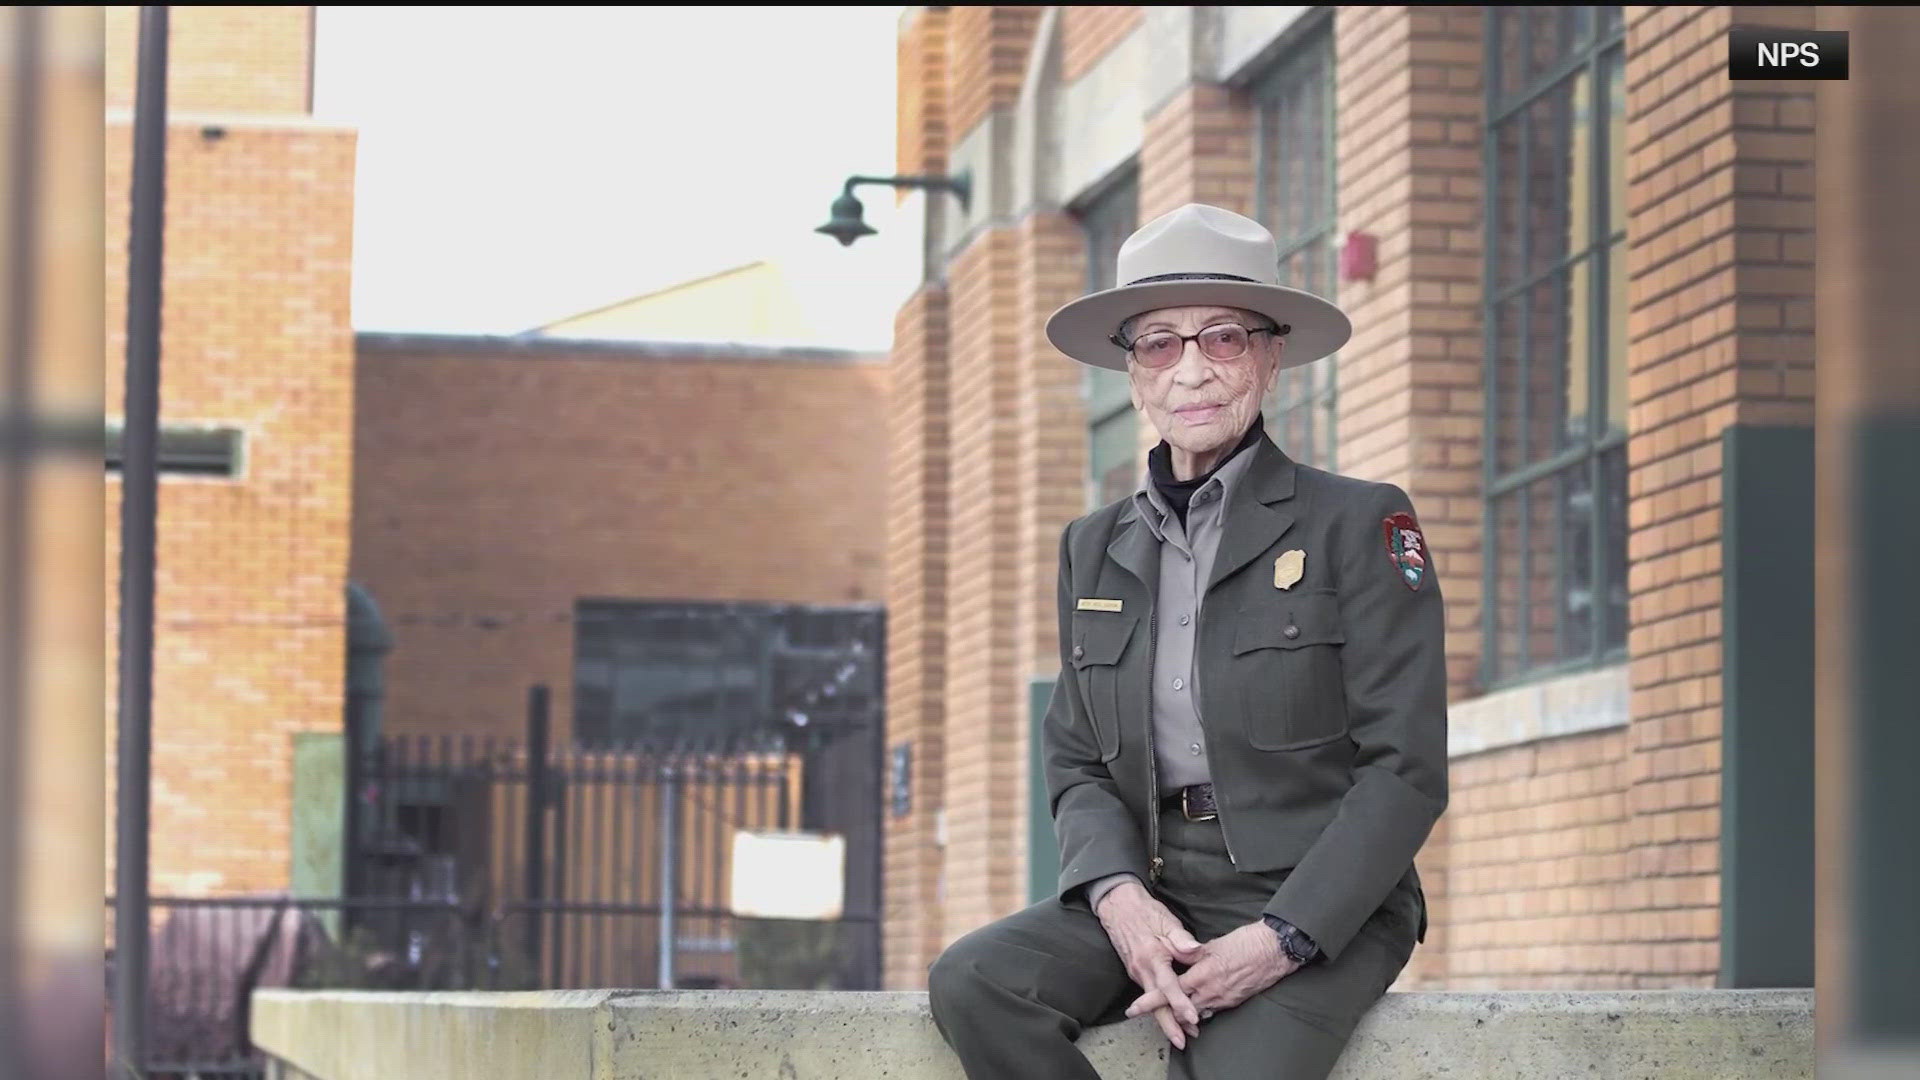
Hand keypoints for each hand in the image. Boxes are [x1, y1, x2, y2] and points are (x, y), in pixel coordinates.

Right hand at [1094, 881, 1207, 1048]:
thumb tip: (1196, 950)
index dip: (1180, 1002)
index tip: (1192, 1017)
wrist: (1117, 906)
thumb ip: (1181, 938)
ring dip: (1166, 1018)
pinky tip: (1170, 1014)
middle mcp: (1141, 969)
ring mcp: (1136, 972)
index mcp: (1152, 956)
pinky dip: (1159, 1007)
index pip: (1168, 985)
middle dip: (1169, 1025)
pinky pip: (1148, 994)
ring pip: (1152, 1002)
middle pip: (1155, 1004)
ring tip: (1182, 1033)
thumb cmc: (1145, 911)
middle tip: (1182, 1041)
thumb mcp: (1166, 921)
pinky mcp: (1135, 972)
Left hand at [1122, 920, 1298, 1027]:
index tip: (1134, 1008)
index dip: (1151, 1000)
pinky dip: (1200, 1010)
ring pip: (1196, 1012)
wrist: (1275, 950)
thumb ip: (1191, 952)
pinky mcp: (1234, 1001)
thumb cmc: (1246, 942)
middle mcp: (1211, 991)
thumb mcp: (1215, 943)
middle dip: (1164, 1014)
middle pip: (1180, 1009)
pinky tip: (1195, 1007)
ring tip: (1169, 1013)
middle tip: (1146, 1016)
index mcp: (1203, 974)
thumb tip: (1174, 953)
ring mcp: (1224, 999)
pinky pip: (1211, 1010)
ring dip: (1182, 1014)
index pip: (1170, 991)